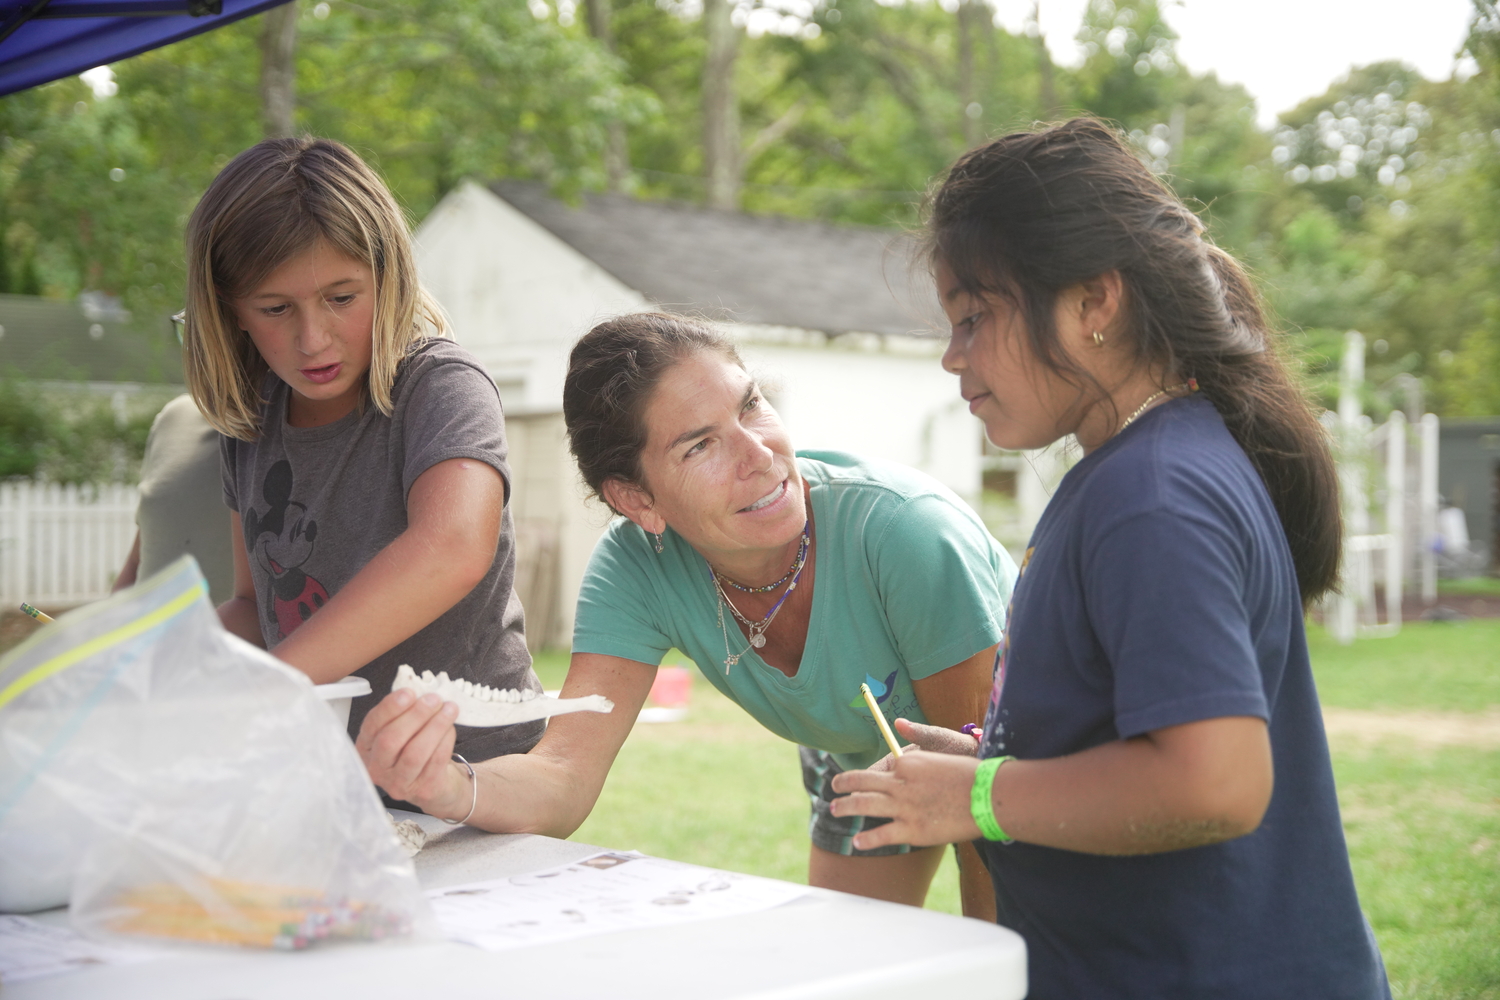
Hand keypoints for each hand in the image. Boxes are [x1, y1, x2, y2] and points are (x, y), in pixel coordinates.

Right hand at [356, 689, 468, 819]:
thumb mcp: (402, 731)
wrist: (436, 783)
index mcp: (366, 748)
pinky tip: (451, 728)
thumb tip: (419, 690)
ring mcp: (398, 783)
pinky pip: (435, 762)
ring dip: (434, 726)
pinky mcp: (422, 791)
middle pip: (391, 741)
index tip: (409, 692)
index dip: (390, 708)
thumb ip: (403, 712)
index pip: (372, 725)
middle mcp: (377, 768)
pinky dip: (445, 741)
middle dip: (415, 716)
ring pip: (414, 753)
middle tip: (434, 699)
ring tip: (449, 709)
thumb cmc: (415, 749)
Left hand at [829, 749, 983, 850]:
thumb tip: (899, 724)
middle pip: (862, 782)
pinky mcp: (912, 830)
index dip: (870, 774)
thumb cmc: (969, 773)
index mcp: (907, 762)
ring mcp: (903, 808)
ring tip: (834, 809)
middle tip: (834, 787)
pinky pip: (882, 835)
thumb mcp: (940, 750)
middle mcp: (900, 783)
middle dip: (844, 784)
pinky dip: (867, 839)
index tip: (862, 779)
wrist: (988, 797)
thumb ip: (917, 741)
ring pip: (864, 806)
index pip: (880, 768)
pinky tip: (857, 842)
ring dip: (846, 807)